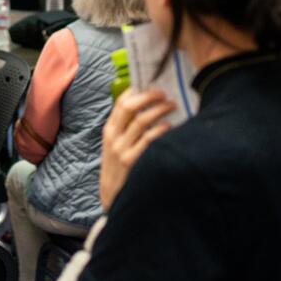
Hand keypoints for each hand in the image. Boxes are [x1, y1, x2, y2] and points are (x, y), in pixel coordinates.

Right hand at [99, 89, 174, 211]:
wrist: (113, 195)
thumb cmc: (119, 167)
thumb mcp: (115, 145)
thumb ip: (126, 128)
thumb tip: (146, 107)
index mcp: (109, 130)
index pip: (120, 103)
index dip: (136, 91)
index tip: (151, 84)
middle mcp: (113, 137)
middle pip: (129, 107)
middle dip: (148, 96)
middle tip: (164, 93)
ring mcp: (121, 149)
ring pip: (141, 121)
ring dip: (158, 110)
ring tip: (172, 106)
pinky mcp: (131, 161)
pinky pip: (148, 140)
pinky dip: (160, 130)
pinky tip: (169, 126)